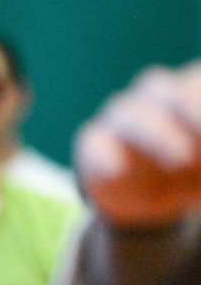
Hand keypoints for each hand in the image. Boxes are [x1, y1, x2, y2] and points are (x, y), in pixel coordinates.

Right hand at [76, 62, 200, 229]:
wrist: (157, 206)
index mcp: (193, 90)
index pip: (199, 78)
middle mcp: (157, 98)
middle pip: (164, 89)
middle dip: (190, 104)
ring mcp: (123, 121)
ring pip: (128, 112)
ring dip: (156, 132)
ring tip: (181, 159)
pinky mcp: (94, 148)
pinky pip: (93, 143)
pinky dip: (104, 155)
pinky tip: (119, 170)